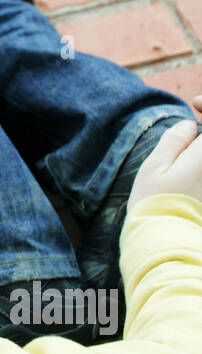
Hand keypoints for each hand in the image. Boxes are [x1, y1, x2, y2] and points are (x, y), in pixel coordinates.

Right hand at [126, 95, 201, 211]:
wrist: (167, 248)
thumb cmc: (155, 205)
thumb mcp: (155, 167)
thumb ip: (175, 141)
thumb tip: (191, 126)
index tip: (195, 104)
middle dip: (200, 139)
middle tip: (191, 134)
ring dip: (198, 154)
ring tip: (190, 150)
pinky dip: (198, 169)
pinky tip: (192, 169)